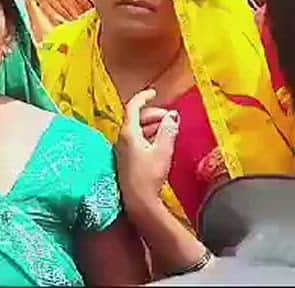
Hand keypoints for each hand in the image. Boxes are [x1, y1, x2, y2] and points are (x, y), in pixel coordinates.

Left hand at [115, 89, 179, 210]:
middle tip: (168, 116)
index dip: (143, 97)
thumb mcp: (163, 151)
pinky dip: (148, 136)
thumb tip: (172, 116)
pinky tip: (159, 142)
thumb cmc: (149, 176)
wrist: (138, 202)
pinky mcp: (126, 160)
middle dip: (152, 114)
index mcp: (128, 133)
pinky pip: (136, 141)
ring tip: (167, 127)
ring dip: (151, 125)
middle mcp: (122, 139)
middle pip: (135, 118)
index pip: (132, 107)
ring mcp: (123, 150)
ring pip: (136, 130)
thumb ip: (168, 131)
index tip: (154, 93)